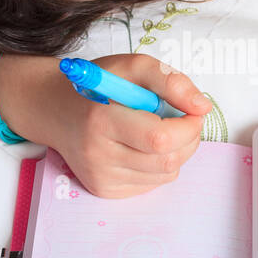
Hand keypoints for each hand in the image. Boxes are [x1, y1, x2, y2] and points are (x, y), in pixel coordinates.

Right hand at [0, 52, 210, 198]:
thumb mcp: (132, 67)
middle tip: (185, 120)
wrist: (55, 110)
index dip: (188, 126)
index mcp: (101, 120)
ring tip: (161, 130)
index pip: (161, 137)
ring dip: (177, 152)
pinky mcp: (104, 190)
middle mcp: (97, 154)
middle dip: (189, 139)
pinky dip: (159, 165)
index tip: (193, 110)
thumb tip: (202, 106)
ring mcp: (100, 177)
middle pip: (168, 160)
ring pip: (166, 174)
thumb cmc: (97, 86)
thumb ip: (170, 80)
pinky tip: (143, 147)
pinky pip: (152, 183)